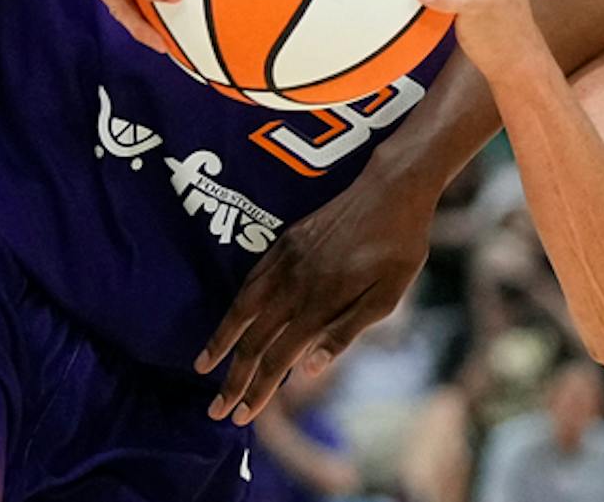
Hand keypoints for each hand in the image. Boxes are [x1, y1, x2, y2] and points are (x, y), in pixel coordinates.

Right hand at [196, 157, 437, 424]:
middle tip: (215, 409)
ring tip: (203, 365)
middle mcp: (296, 284)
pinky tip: (231, 317)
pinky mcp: (286, 241)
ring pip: (243, 307)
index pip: (278, 358)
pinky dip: (236, 304)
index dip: (257, 390)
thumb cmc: (400, 247)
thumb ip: (346, 333)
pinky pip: (251, 278)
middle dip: (233, 378)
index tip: (240, 416)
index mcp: (321, 303)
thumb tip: (308, 372)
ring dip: (222, 341)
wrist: (393, 188)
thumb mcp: (388, 296)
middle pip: (254, 340)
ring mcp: (287, 260)